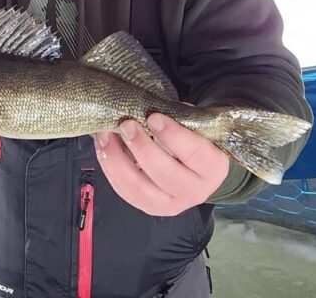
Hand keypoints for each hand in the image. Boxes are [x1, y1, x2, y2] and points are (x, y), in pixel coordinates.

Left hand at [94, 113, 228, 215]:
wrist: (193, 166)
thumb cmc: (192, 138)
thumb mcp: (193, 126)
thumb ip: (177, 119)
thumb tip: (148, 107)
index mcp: (213, 168)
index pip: (194, 154)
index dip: (173, 135)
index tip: (153, 117)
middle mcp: (195, 191)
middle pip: (165, 175)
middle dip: (142, 148)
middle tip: (126, 125)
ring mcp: (170, 204)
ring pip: (140, 189)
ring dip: (118, 161)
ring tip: (105, 136)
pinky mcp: (148, 207)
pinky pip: (125, 192)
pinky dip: (110, 169)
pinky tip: (103, 149)